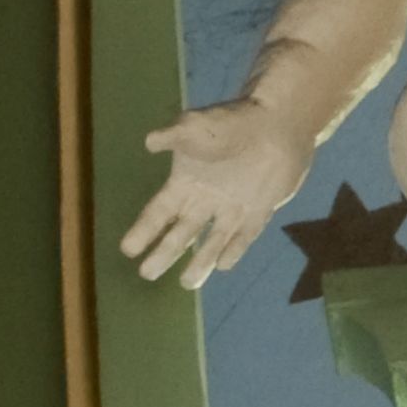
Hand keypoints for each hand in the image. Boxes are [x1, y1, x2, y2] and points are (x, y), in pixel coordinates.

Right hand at [123, 100, 313, 289]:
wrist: (278, 121)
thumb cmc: (233, 122)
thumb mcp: (197, 125)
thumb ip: (174, 135)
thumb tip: (149, 142)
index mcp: (185, 182)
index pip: (159, 212)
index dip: (143, 231)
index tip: (128, 250)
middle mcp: (205, 199)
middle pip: (180, 233)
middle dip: (163, 253)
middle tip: (147, 274)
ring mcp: (232, 207)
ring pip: (211, 241)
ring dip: (199, 262)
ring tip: (187, 284)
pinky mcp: (259, 210)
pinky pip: (244, 236)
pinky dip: (234, 250)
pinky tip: (224, 265)